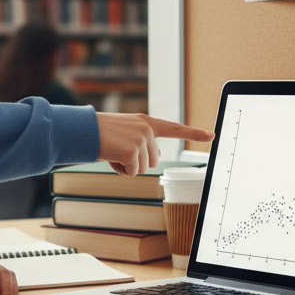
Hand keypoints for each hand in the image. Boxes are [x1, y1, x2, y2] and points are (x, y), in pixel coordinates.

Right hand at [95, 114, 215, 175]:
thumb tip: (158, 158)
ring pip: (143, 169)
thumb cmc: (101, 133)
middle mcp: (147, 129)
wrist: (82, 130)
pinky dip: (120, 170)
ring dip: (127, 166)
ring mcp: (141, 139)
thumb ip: (145, 142)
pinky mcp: (132, 151)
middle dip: (136, 161)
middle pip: (154, 161)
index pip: (175, 128)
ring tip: (113, 151)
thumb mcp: (126, 133)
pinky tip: (111, 156)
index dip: (195, 132)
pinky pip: (132, 173)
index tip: (212, 135)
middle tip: (118, 149)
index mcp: (146, 122)